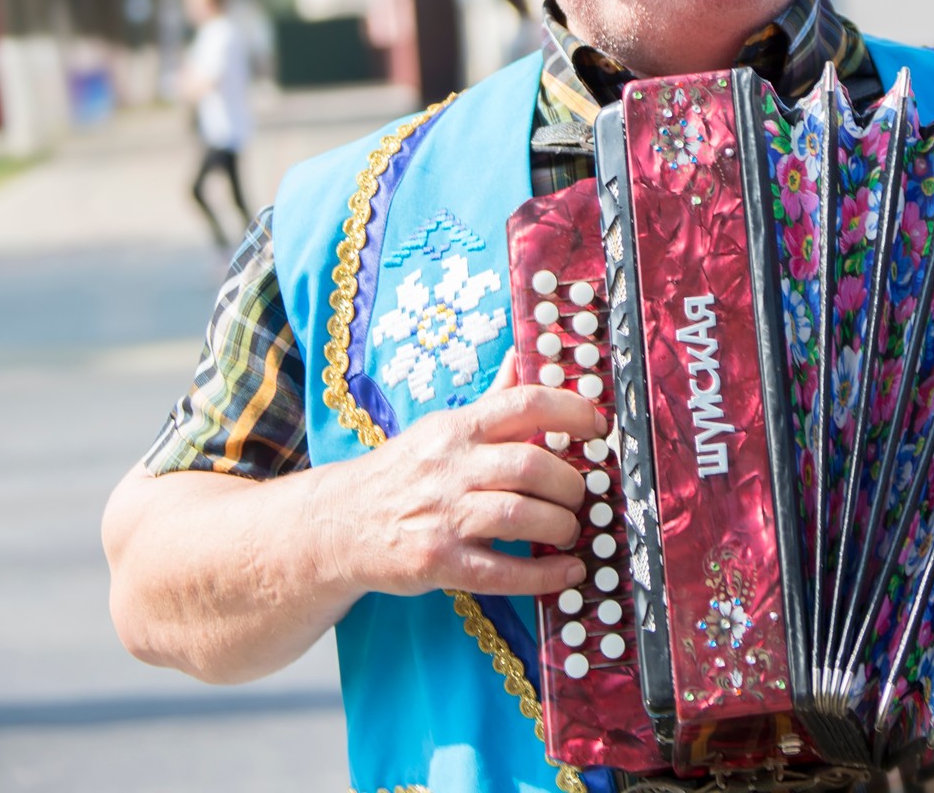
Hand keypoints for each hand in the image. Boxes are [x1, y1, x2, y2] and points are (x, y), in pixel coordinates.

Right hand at [316, 353, 604, 597]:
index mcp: (456, 428)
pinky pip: (500, 572)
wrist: (334, 525)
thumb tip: (524, 357)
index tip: (599, 427)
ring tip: (570, 531)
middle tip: (581, 495)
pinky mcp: (436, 563)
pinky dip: (542, 576)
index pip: (524, 402)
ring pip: (520, 515)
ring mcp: (441, 517)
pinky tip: (564, 573)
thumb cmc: (401, 474)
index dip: (572, 410)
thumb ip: (490, 400)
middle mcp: (449, 467)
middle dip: (571, 483)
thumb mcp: (440, 429)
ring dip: (561, 526)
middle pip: (531, 465)